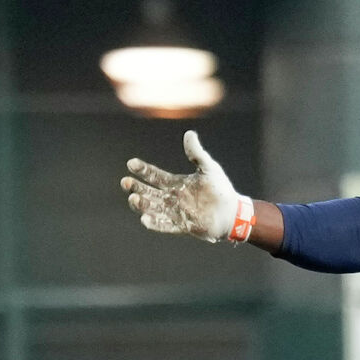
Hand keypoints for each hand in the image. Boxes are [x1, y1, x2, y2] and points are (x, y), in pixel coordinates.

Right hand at [120, 130, 244, 242]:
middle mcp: (171, 198)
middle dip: (135, 187)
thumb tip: (189, 133)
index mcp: (175, 183)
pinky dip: (155, 223)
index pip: (154, 175)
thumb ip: (197, 153)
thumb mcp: (209, 168)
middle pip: (148, 192)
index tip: (131, 163)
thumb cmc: (220, 189)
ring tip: (133, 198)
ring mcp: (175, 212)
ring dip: (141, 204)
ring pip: (152, 208)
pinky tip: (145, 219)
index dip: (142, 170)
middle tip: (125, 182)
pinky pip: (165, 225)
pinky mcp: (182, 225)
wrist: (233, 212)